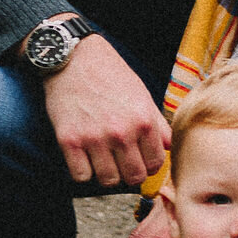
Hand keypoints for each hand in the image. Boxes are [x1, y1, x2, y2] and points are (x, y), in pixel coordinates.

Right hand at [40, 33, 169, 188]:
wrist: (74, 57)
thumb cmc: (110, 74)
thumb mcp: (142, 94)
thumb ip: (158, 124)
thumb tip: (169, 148)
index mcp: (144, 120)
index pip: (155, 164)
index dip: (148, 164)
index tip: (139, 158)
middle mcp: (121, 132)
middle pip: (134, 177)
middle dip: (129, 173)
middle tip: (121, 162)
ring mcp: (94, 138)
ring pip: (108, 181)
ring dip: (106, 174)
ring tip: (102, 159)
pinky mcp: (69, 140)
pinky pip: (80, 176)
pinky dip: (82, 171)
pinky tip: (84, 157)